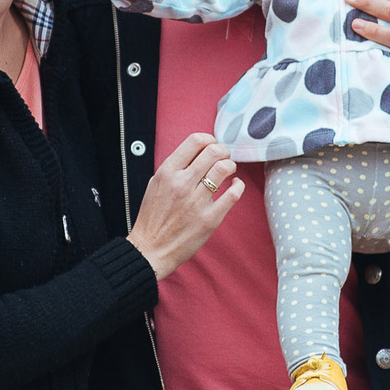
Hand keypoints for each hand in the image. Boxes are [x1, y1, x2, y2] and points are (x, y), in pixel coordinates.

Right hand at [130, 133, 244, 278]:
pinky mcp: (210, 218)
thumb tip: (197, 153)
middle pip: (214, 152)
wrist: (151, 249)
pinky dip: (238, 185)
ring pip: (224, 169)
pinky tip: (235, 185)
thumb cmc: (153, 217)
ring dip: (231, 165)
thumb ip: (174, 168)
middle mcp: (182, 184)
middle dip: (223, 151)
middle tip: (224, 157)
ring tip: (229, 170)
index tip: (212, 144)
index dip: (209, 139)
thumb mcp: (156, 184)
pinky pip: (233, 194)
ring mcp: (197, 201)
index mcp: (167, 172)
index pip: (195, 141)